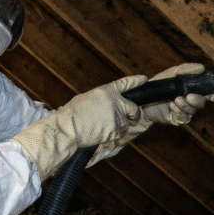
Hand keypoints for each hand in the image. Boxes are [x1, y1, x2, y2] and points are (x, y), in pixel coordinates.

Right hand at [12, 75, 149, 178]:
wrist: (69, 126)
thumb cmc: (73, 113)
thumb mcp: (87, 98)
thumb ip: (101, 100)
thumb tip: (106, 105)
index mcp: (107, 91)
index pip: (126, 84)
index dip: (136, 81)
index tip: (144, 79)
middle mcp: (116, 102)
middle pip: (133, 108)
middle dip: (134, 113)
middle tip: (132, 116)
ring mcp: (117, 117)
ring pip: (125, 124)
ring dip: (118, 126)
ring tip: (101, 127)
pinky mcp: (115, 130)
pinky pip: (118, 134)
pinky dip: (111, 135)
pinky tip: (99, 133)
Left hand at [142, 63, 213, 125]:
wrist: (144, 99)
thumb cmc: (159, 85)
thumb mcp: (172, 74)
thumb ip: (186, 69)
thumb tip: (202, 68)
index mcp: (193, 89)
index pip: (209, 92)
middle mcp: (191, 101)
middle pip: (202, 102)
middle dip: (198, 100)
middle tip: (189, 96)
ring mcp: (185, 111)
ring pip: (192, 110)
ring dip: (185, 104)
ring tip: (175, 99)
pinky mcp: (177, 119)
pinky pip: (183, 117)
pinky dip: (178, 110)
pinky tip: (172, 105)